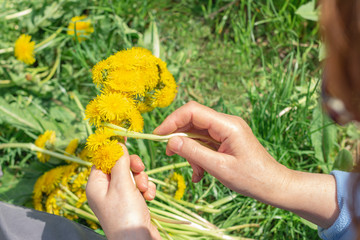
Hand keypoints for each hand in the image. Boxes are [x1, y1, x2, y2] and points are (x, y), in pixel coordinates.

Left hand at [86, 144, 159, 239]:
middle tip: (139, 169)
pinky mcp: (132, 203)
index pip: (102, 159)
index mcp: (96, 185)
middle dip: (133, 167)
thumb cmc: (126, 215)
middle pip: (119, 166)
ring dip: (142, 179)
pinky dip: (146, 189)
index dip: (114, 149)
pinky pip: (140, 187)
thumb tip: (117, 144)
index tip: (124, 136)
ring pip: (132, 175)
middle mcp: (105, 190)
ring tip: (144, 190)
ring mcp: (119, 197)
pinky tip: (149, 197)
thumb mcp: (121, 184)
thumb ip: (119, 162)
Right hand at [154, 101, 285, 199]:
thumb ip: (194, 153)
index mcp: (227, 125)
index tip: (158, 135)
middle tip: (170, 154)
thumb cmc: (252, 178)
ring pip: (197, 133)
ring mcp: (226, 131)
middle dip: (179, 137)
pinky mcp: (226, 140)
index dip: (172, 120)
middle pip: (193, 120)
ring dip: (190, 151)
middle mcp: (226, 123)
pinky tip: (200, 174)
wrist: (274, 186)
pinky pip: (205, 143)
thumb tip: (171, 141)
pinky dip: (198, 156)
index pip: (192, 111)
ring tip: (195, 172)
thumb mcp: (219, 168)